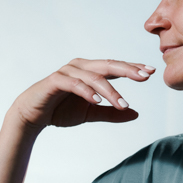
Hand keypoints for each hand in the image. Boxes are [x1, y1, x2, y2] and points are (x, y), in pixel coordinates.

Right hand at [10, 58, 154, 128]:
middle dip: (128, 70)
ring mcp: (67, 71)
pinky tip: (97, 101)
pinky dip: (87, 91)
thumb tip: (135, 113)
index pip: (116, 67)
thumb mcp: (91, 113)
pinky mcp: (55, 80)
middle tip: (144, 76)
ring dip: (110, 91)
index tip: (151, 71)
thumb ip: (112, 112)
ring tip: (122, 104)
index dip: (133, 68)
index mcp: (90, 71)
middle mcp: (81, 67)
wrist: (32, 117)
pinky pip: (74, 83)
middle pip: (109, 65)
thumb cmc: (61, 110)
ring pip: (94, 77)